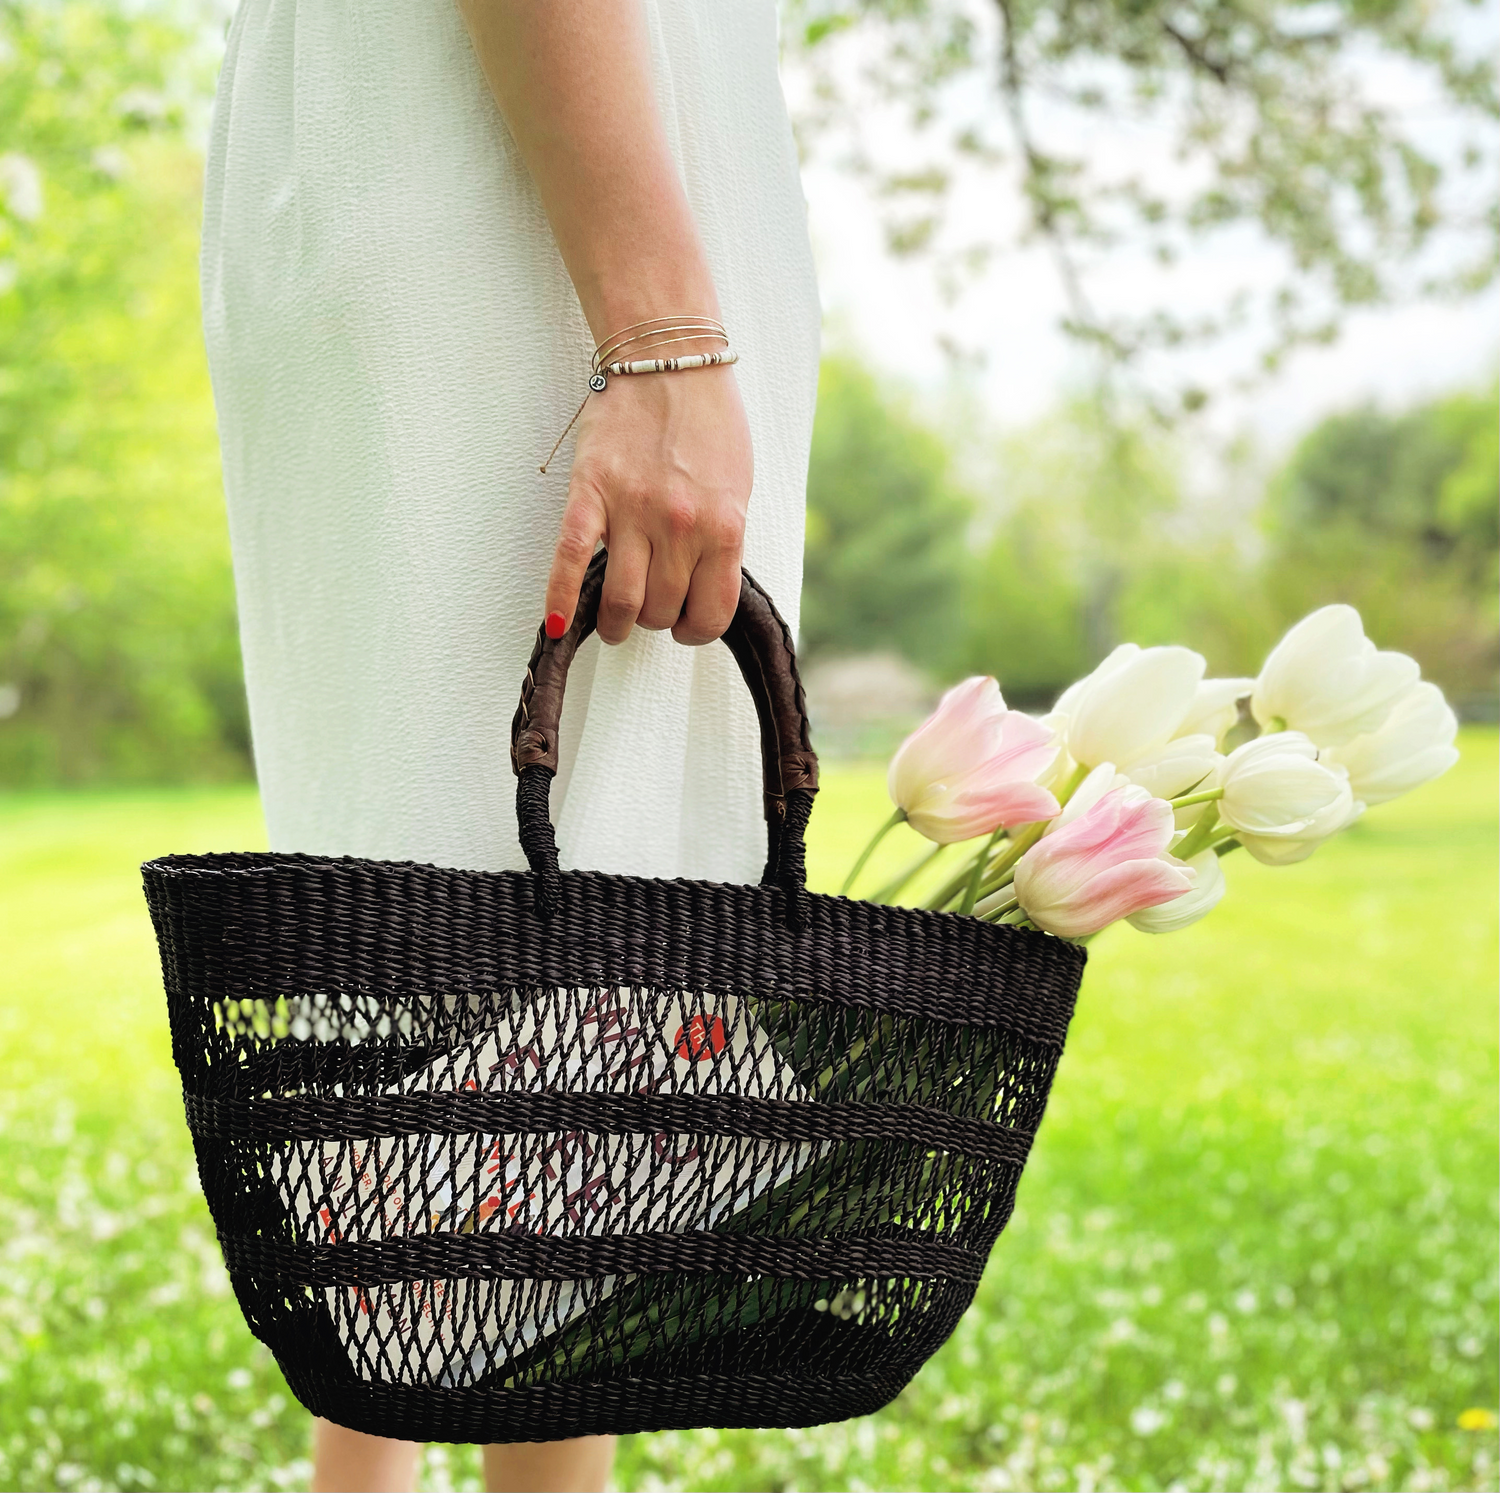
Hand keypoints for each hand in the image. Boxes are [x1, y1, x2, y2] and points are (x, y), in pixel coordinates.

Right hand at [546, 363, 752, 645]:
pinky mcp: (590, 493)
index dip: (696, 628)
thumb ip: (721, 539)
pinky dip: (561, 598)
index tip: (685, 623)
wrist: (669, 358)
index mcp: (723, 526)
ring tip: (614, 620)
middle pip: (660, 610)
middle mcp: (680, 526)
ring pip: (621, 601)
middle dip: (655, 618)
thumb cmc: (708, 419)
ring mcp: (633, 511)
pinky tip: (558, 624)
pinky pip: (571, 559)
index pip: (711, 613)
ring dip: (617, 622)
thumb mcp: (736, 487)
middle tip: (649, 608)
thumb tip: (702, 587)